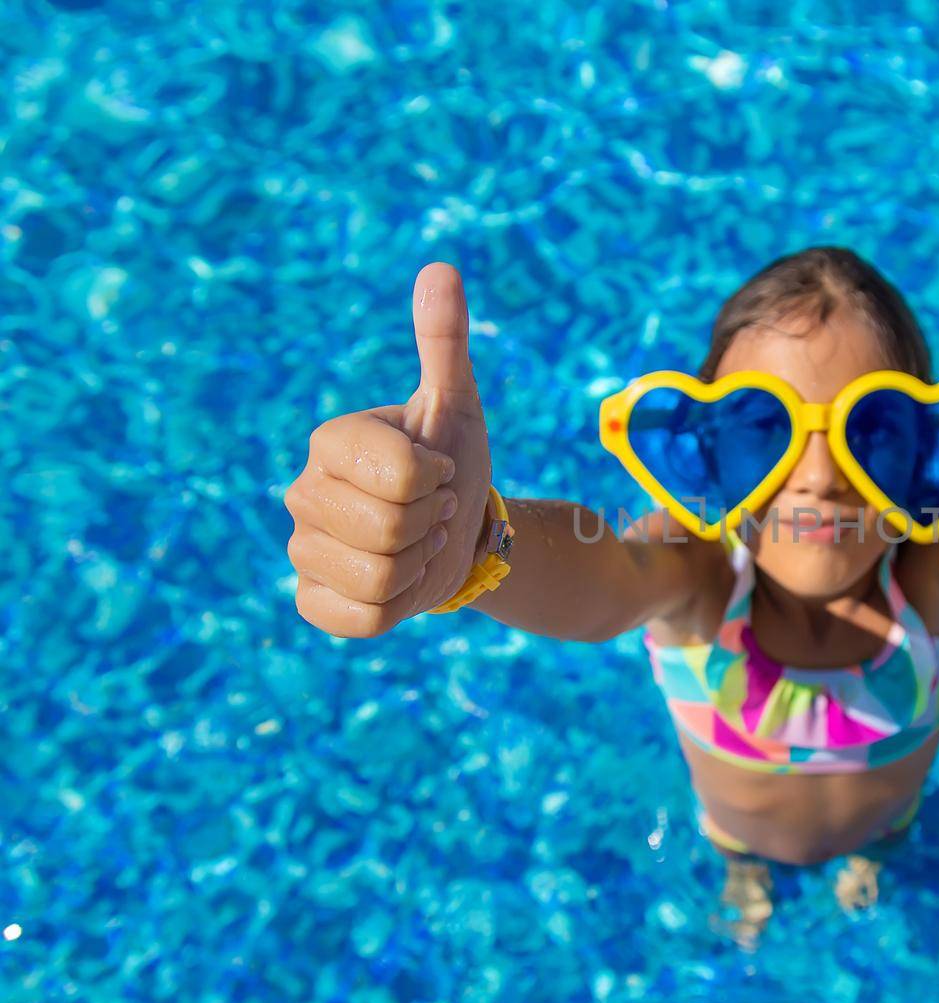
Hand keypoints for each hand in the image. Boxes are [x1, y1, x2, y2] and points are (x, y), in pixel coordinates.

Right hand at [285, 263, 493, 636]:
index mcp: (331, 441)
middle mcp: (302, 493)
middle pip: (391, 529)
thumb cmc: (453, 461)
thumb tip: (440, 269)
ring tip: (418, 544)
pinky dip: (395, 607)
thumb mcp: (456, 403)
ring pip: (378, 577)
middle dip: (432, 523)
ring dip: (418, 566)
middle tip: (432, 510)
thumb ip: (444, 342)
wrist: (458, 534)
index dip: (440, 477)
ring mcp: (302, 550)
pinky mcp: (313, 601)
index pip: (402, 473)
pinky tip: (397, 582)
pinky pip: (359, 619)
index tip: (440, 469)